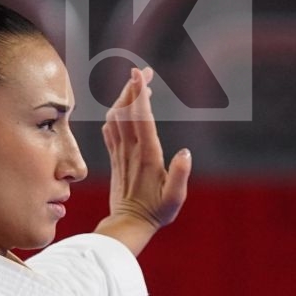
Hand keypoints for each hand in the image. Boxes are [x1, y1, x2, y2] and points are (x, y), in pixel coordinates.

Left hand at [102, 65, 189, 228]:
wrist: (128, 224)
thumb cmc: (156, 212)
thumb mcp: (175, 199)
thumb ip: (180, 175)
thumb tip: (185, 152)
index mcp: (148, 155)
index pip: (142, 118)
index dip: (140, 94)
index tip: (140, 74)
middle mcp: (131, 151)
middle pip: (127, 111)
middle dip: (133, 87)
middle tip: (144, 71)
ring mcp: (120, 153)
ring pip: (116, 117)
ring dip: (124, 98)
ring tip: (137, 86)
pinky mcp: (115, 158)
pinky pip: (110, 129)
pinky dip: (115, 113)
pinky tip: (123, 108)